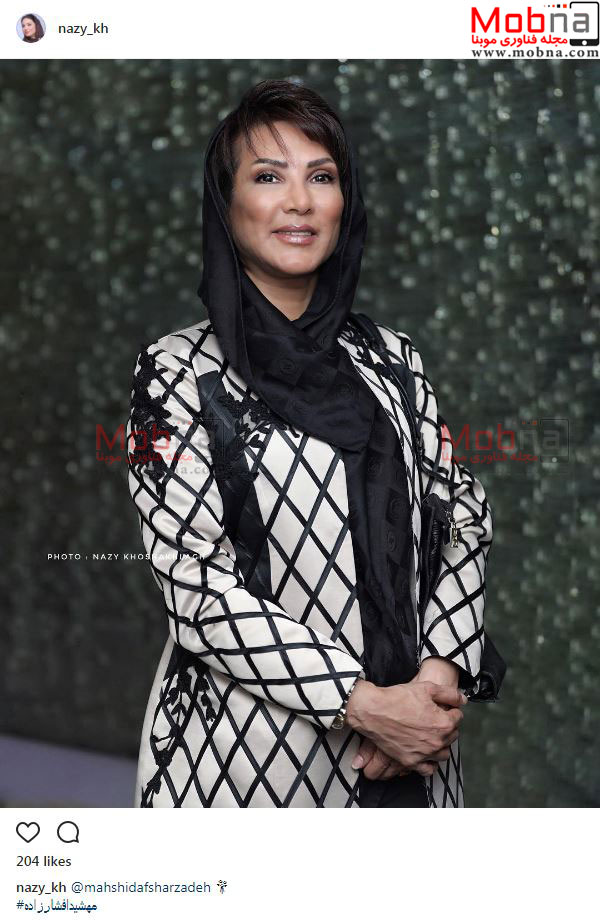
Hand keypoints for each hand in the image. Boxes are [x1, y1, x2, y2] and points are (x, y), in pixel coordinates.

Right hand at [345, 678, 466, 775]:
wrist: (373, 710)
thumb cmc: (398, 698)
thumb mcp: (426, 688)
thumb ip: (449, 694)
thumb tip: (463, 700)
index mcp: (443, 723)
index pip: (458, 717)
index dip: (451, 709)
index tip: (443, 707)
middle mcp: (437, 742)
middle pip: (453, 736)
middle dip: (448, 726)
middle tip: (436, 718)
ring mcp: (424, 754)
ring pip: (444, 754)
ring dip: (442, 744)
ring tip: (433, 735)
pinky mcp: (411, 762)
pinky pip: (429, 769)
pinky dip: (430, 763)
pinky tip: (426, 754)